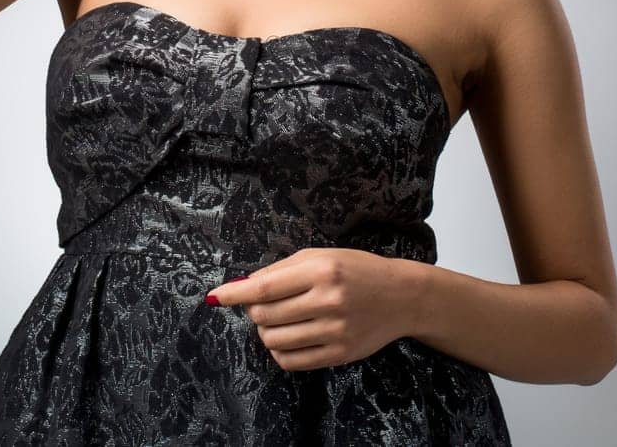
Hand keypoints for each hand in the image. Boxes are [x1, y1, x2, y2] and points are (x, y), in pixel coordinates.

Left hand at [206, 247, 424, 371]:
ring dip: (265, 331)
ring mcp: (335, 330)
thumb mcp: (320, 256)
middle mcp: (328, 301)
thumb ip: (281, 270)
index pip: (265, 287)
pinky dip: (279, 351)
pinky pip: (292, 361)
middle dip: (254, 311)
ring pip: (275, 340)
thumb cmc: (356, 270)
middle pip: (265, 315)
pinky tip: (286, 338)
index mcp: (320, 271)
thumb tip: (243, 284)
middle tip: (263, 304)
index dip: (235, 294)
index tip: (215, 296)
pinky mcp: (340, 353)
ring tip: (276, 321)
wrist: (401, 297)